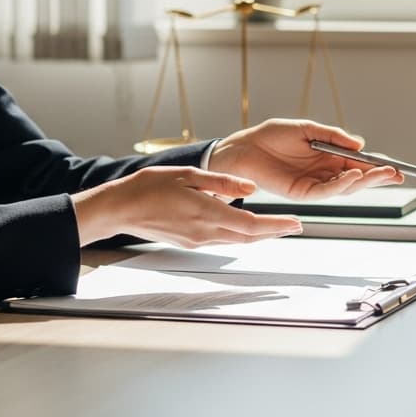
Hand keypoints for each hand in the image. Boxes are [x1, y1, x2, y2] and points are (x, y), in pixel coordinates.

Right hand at [72, 165, 302, 246]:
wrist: (119, 209)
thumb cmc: (148, 188)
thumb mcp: (188, 174)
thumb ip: (222, 182)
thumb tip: (251, 187)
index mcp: (207, 213)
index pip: (251, 224)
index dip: (276, 225)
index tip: (296, 223)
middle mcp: (204, 233)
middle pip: (248, 236)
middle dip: (274, 232)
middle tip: (296, 227)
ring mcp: (197, 241)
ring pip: (236, 240)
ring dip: (259, 235)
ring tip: (278, 227)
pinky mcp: (189, 242)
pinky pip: (222, 239)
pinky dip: (240, 234)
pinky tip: (247, 227)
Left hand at [209, 118, 400, 198]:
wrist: (245, 147)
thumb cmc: (273, 135)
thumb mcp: (308, 129)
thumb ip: (334, 136)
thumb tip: (360, 143)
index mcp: (329, 156)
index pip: (360, 163)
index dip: (378, 166)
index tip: (398, 167)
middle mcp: (325, 172)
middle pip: (358, 178)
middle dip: (379, 177)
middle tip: (399, 174)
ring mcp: (315, 183)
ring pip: (346, 187)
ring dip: (365, 181)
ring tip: (383, 174)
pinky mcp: (303, 192)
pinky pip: (326, 191)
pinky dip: (342, 184)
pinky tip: (354, 176)